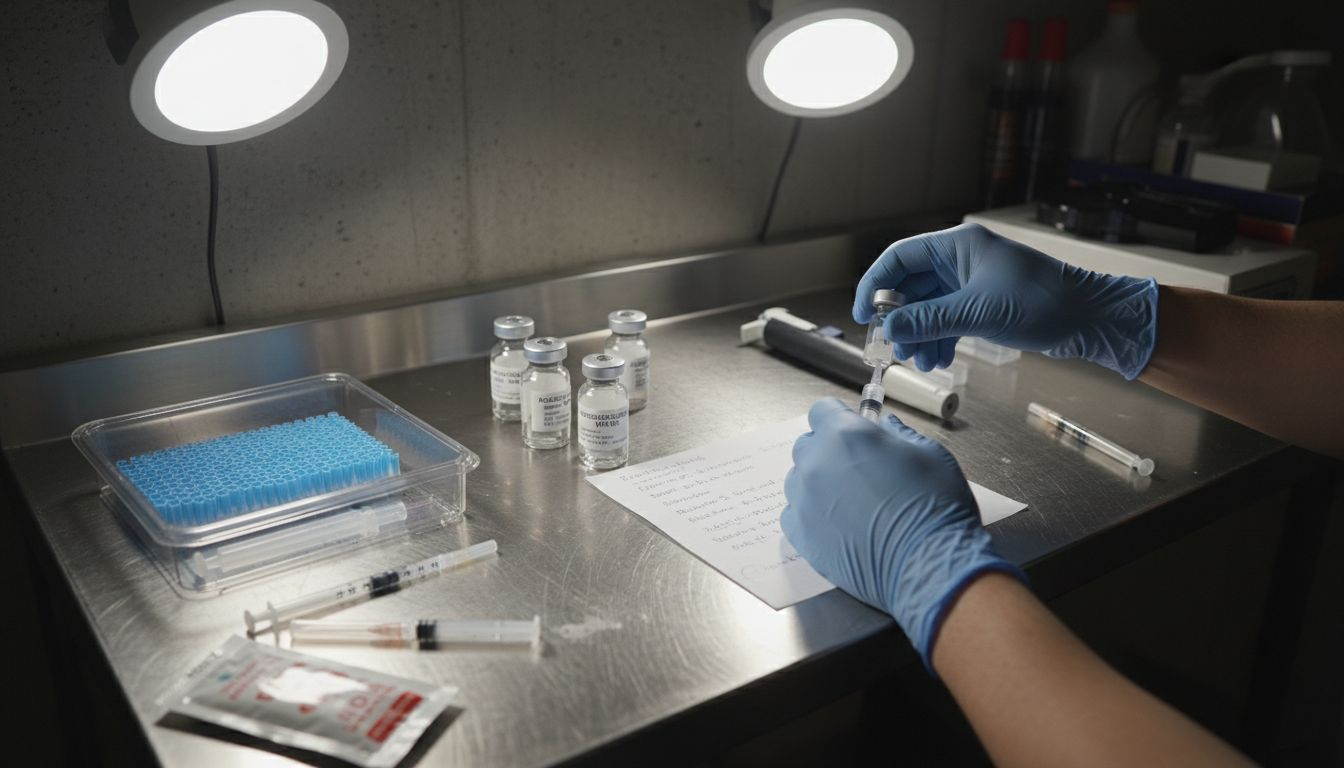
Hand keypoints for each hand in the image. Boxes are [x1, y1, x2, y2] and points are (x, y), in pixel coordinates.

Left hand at [781, 398, 1023, 668]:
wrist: (928, 563)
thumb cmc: (934, 506)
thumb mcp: (929, 453)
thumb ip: (899, 433)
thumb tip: (886, 426)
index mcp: (845, 435)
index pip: (822, 410)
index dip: (839, 418)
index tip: (852, 429)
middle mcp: (816, 464)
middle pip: (807, 445)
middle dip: (829, 450)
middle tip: (857, 469)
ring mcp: (804, 501)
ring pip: (798, 480)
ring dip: (819, 483)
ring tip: (851, 501)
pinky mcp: (801, 536)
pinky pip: (794, 514)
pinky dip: (811, 515)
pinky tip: (839, 523)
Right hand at [853, 223, 1158, 379]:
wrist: (1090, 318)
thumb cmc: (1043, 302)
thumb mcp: (979, 312)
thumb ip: (930, 320)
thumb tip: (889, 329)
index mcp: (957, 245)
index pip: (899, 258)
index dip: (875, 284)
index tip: (863, 315)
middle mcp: (960, 259)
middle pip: (911, 285)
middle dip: (900, 318)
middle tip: (893, 346)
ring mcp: (971, 282)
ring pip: (927, 306)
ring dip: (919, 334)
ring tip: (920, 361)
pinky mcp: (982, 303)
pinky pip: (946, 319)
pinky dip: (938, 338)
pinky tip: (938, 359)